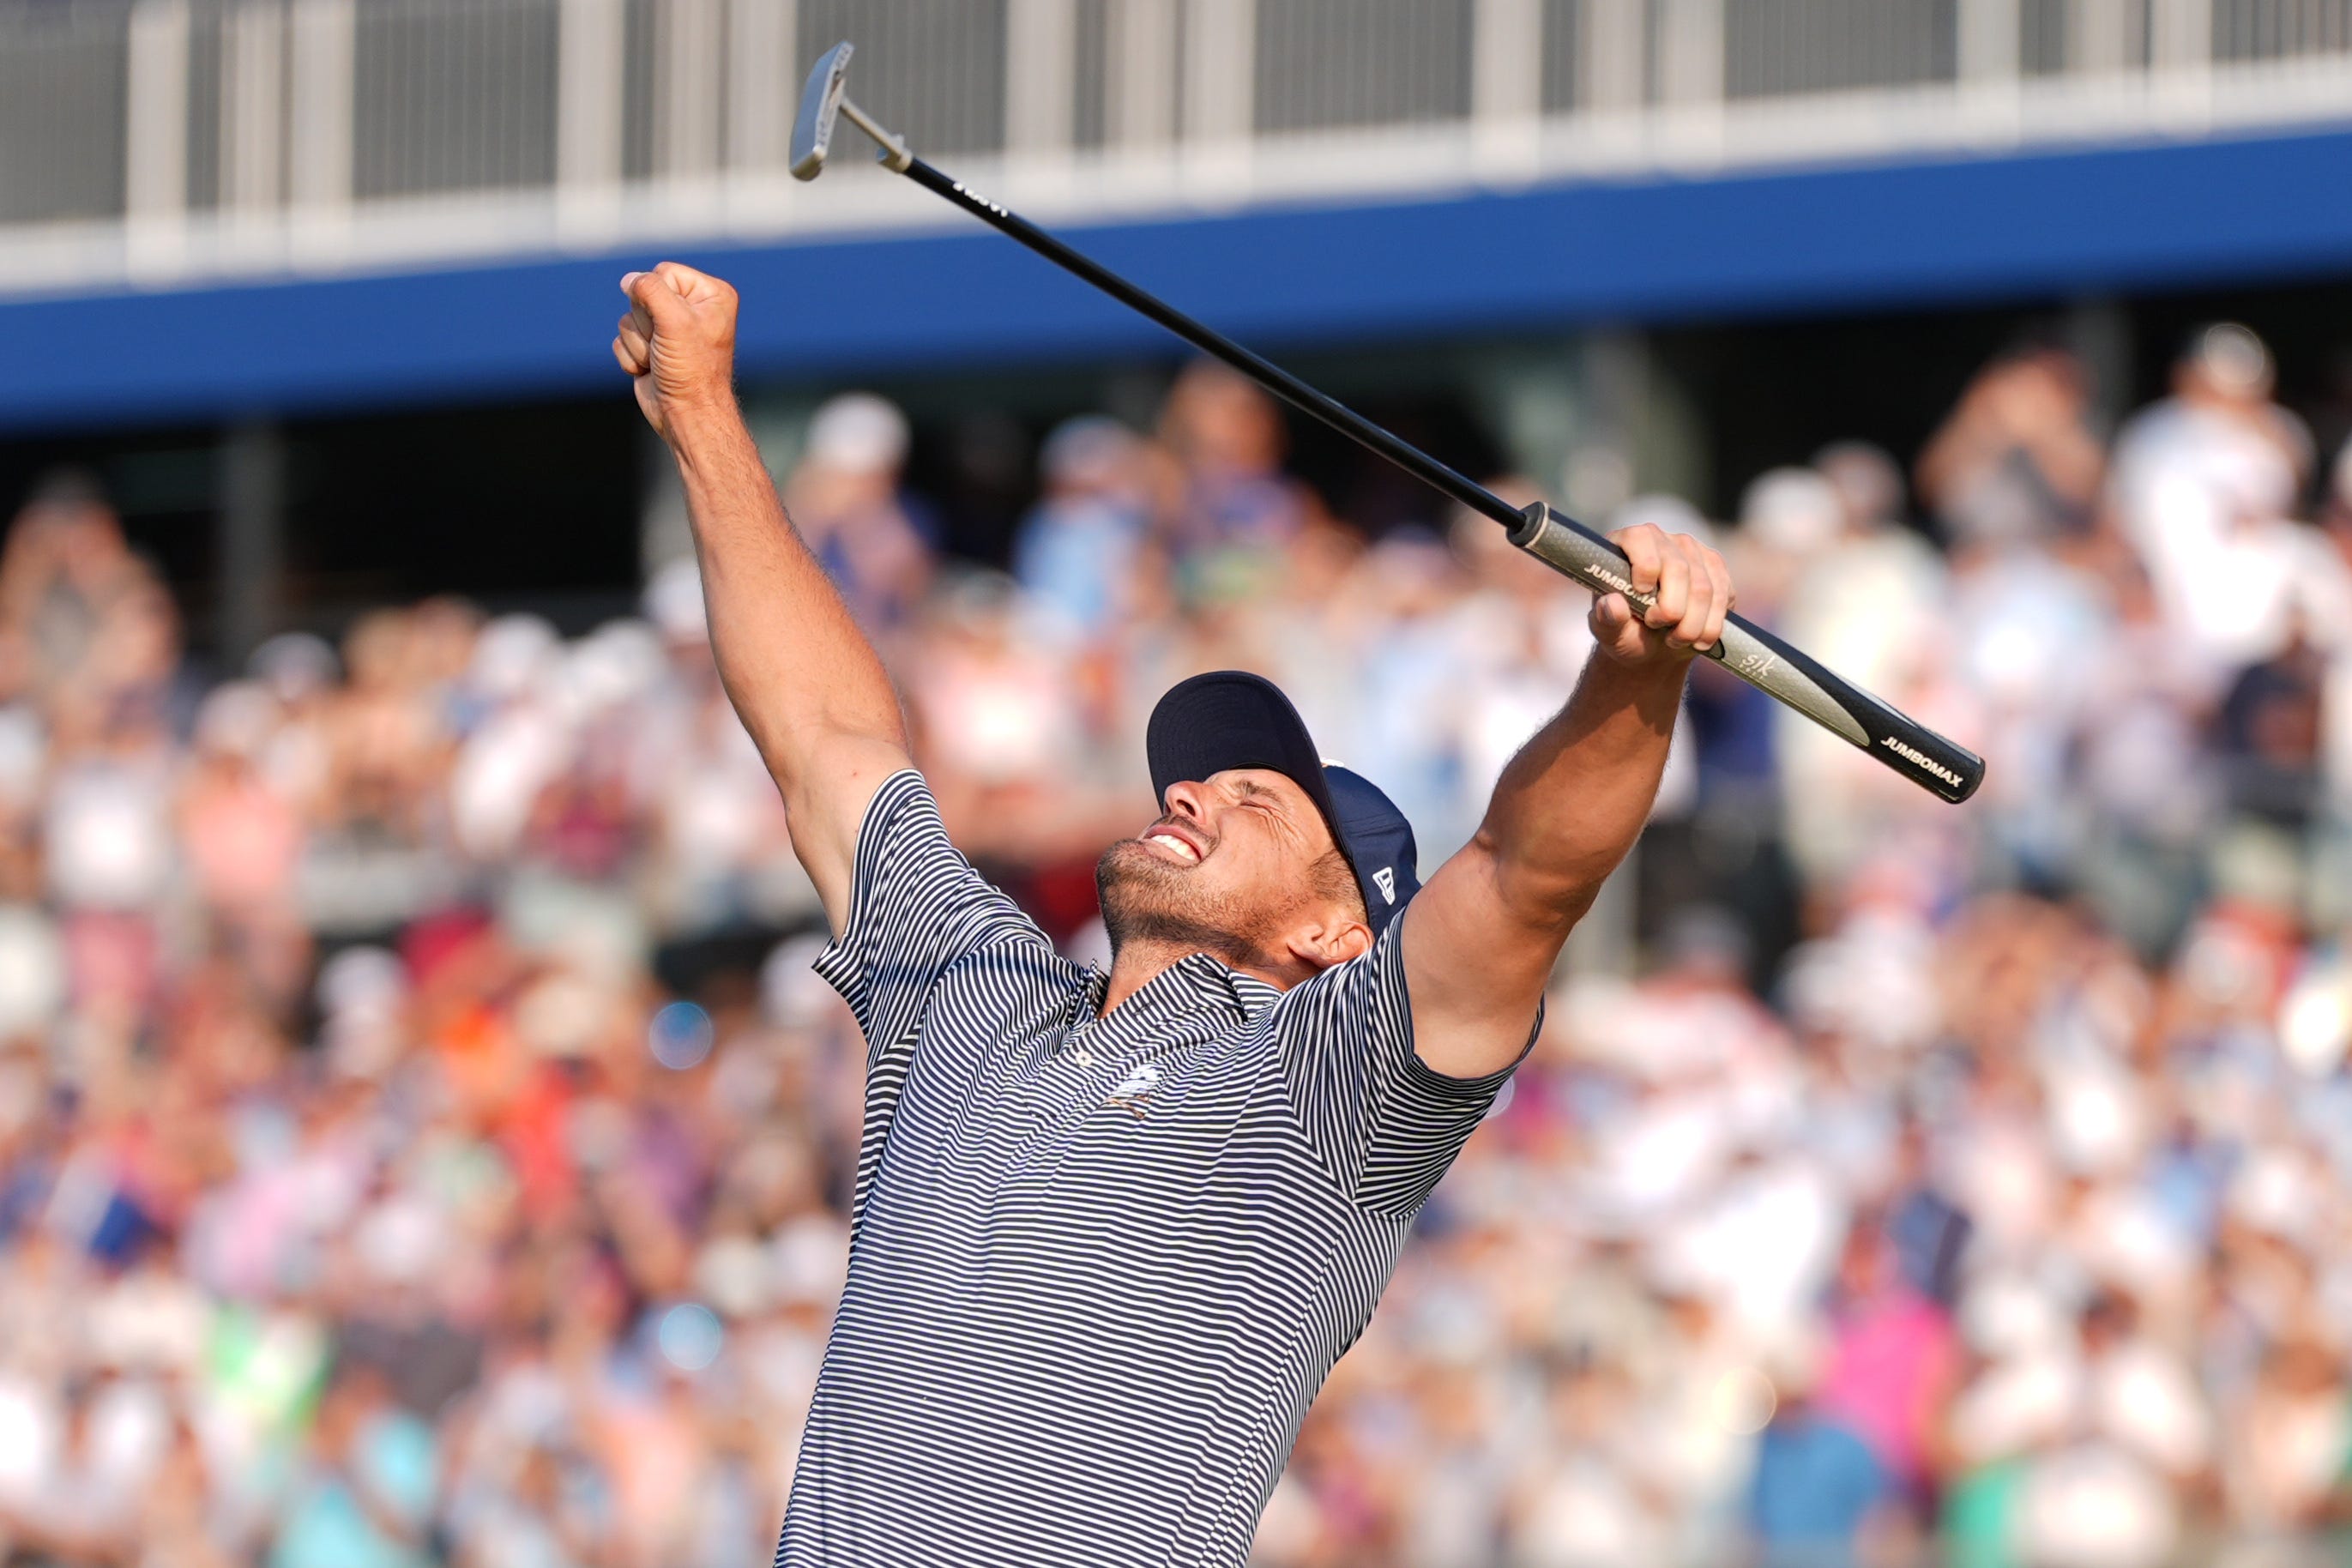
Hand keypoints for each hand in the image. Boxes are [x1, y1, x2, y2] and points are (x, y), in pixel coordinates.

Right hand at [612, 262, 738, 440]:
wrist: (686, 414)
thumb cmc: (691, 369)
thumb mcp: (674, 320)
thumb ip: (649, 289)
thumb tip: (629, 280)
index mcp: (710, 294)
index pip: (663, 272)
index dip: (657, 297)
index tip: (673, 325)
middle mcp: (692, 308)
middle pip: (642, 294)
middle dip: (646, 324)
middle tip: (666, 346)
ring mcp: (669, 328)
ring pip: (628, 318)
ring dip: (639, 344)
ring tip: (660, 360)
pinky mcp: (651, 346)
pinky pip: (623, 337)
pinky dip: (631, 356)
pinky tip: (651, 370)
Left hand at [1588, 522, 1733, 664]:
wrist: (1653, 646)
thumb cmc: (1625, 633)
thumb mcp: (1608, 632)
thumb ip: (1606, 619)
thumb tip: (1611, 603)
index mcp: (1626, 544)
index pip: (1640, 539)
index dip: (1645, 567)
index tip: (1641, 595)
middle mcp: (1662, 540)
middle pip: (1678, 569)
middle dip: (1670, 610)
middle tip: (1657, 627)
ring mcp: (1692, 551)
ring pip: (1704, 589)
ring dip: (1692, 625)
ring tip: (1675, 639)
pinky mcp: (1716, 568)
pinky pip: (1724, 596)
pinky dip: (1711, 625)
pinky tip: (1697, 638)